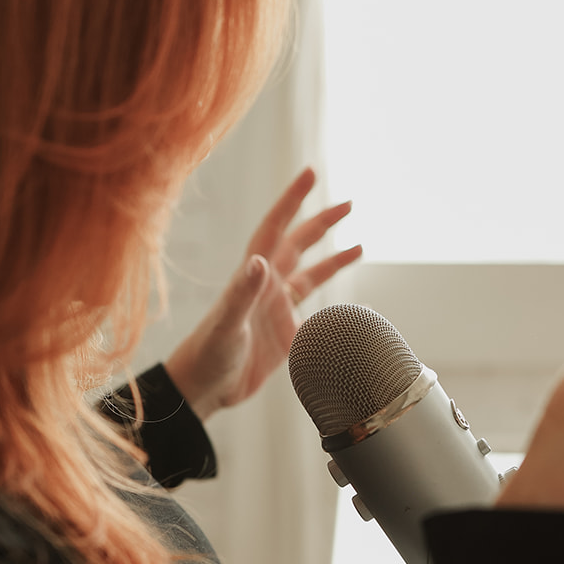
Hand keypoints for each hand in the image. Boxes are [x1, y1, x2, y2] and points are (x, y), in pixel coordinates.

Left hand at [166, 168, 362, 420]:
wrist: (205, 389)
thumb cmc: (208, 354)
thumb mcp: (227, 323)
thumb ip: (243, 292)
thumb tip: (260, 261)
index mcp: (254, 277)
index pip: (276, 228)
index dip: (292, 200)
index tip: (309, 174)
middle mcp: (267, 287)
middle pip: (299, 245)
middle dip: (322, 223)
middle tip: (348, 204)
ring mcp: (277, 310)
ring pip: (310, 277)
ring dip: (332, 260)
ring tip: (358, 246)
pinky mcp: (285, 335)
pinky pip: (315, 315)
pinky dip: (333, 307)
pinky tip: (349, 305)